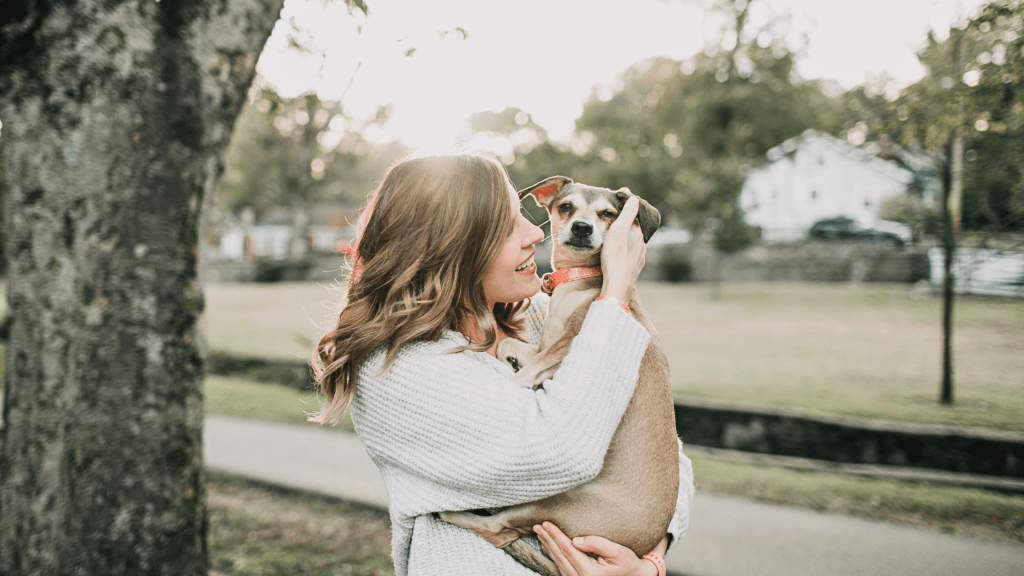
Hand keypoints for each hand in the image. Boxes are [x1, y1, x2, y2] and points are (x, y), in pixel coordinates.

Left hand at [533, 522, 656, 575]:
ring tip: (540, 534)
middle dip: (547, 539)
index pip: (567, 549)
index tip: (546, 523)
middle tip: (537, 526)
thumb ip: (597, 543)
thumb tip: (576, 540)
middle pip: (559, 556)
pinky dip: (554, 556)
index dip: (555, 535)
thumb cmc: (628, 564)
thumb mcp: (617, 552)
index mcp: (589, 573)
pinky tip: (549, 547)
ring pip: (558, 562)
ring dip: (548, 547)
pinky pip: (561, 568)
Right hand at [600, 197, 645, 302]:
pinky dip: (627, 250)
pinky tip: (621, 252)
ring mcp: (639, 256)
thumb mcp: (618, 230)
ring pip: (634, 243)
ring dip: (628, 238)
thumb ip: (627, 213)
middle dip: (628, 224)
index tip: (620, 204)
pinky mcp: (635, 267)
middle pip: (635, 229)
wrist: (617, 283)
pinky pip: (632, 254)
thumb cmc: (615, 256)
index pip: (635, 216)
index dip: (628, 210)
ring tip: (617, 236)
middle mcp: (641, 243)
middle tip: (616, 220)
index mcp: (638, 232)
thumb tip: (634, 198)